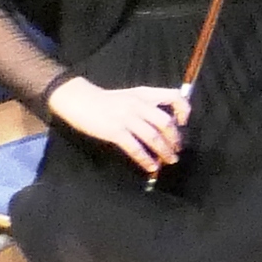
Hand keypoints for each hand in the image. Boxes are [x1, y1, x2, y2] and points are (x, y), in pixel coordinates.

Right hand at [50, 78, 194, 172]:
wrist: (78, 99)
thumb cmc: (106, 100)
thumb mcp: (131, 96)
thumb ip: (148, 105)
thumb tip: (167, 124)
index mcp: (145, 94)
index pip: (175, 96)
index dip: (184, 110)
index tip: (183, 123)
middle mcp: (139, 105)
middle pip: (166, 123)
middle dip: (175, 139)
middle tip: (177, 150)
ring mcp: (126, 118)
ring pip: (153, 137)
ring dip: (164, 152)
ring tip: (169, 161)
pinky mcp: (114, 131)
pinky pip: (135, 148)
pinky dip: (145, 159)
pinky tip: (150, 166)